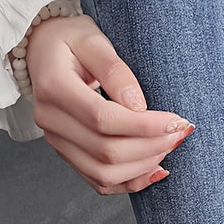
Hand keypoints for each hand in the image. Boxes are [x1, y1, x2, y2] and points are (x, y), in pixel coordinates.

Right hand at [24, 14, 193, 193]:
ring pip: (105, 174)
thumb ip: (115, 71)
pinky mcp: (69, 156)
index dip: (144, 126)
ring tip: (168, 147)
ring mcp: (58, 143)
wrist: (44, 51)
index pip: (103, 119)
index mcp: (54, 87)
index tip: (176, 122)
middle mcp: (51, 121)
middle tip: (179, 134)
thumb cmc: (70, 41)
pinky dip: (132, 182)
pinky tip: (155, 170)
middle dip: (151, 147)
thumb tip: (138, 106)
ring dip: (144, 166)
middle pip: (107, 152)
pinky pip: (101, 183)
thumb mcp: (92, 40)